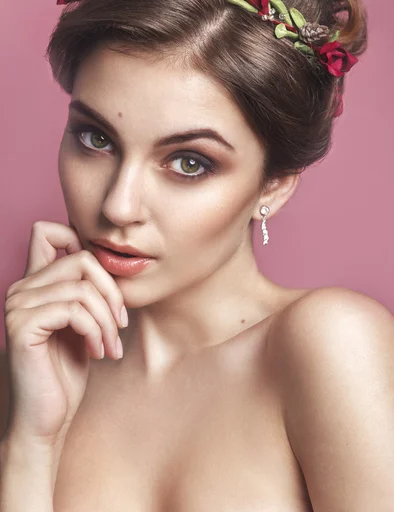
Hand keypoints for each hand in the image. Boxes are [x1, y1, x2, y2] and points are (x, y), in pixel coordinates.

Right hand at [3, 221, 126, 448]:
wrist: (47, 418)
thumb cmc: (67, 371)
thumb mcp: (83, 322)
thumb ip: (86, 290)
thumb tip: (109, 258)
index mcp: (35, 283)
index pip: (49, 230)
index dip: (82, 243)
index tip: (105, 286)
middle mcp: (21, 288)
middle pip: (81, 258)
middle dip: (111, 292)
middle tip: (120, 324)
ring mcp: (18, 305)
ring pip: (83, 288)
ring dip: (108, 320)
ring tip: (111, 345)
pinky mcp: (22, 326)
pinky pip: (75, 311)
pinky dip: (96, 331)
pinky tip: (98, 352)